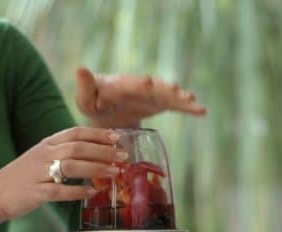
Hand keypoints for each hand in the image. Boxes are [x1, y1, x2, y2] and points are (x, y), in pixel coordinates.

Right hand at [0, 127, 126, 219]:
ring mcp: (38, 173)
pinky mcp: (34, 192)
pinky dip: (76, 191)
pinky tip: (90, 193)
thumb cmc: (21, 178)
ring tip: (114, 173)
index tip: (115, 137)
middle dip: (103, 151)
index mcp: (45, 145)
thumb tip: (92, 154)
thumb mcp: (40, 158)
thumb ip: (62, 154)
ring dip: (96, 169)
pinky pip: (59, 191)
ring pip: (71, 166)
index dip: (97, 134)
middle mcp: (42, 155)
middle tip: (123, 156)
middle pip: (77, 148)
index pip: (74, 133)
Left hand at [75, 67, 206, 128]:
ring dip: (180, 98)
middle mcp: (140, 87)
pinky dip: (188, 108)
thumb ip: (85, 87)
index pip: (130, 85)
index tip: (147, 82)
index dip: (138, 84)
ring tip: (192, 101)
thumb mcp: (85, 100)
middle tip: (176, 91)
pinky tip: (201, 111)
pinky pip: (176, 106)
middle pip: (154, 88)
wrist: (107, 113)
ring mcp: (152, 95)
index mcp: (121, 86)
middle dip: (164, 90)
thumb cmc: (93, 103)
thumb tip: (80, 69)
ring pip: (168, 96)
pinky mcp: (161, 104)